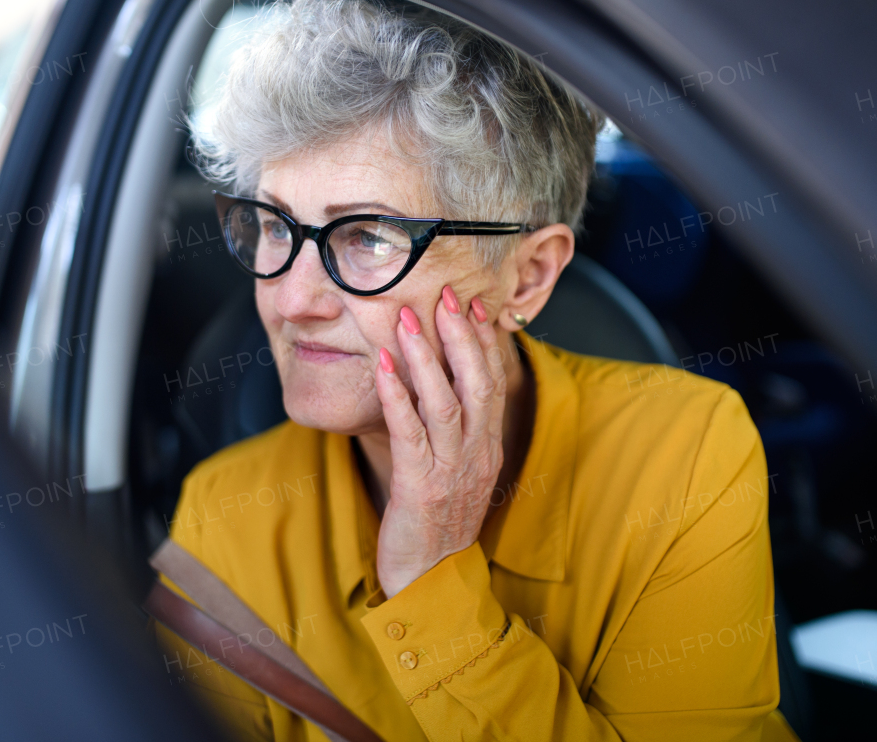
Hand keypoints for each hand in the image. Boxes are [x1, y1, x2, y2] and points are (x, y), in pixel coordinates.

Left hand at [373, 285, 507, 597]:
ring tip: (407, 317)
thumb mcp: (455, 473)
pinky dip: (396, 396)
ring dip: (427, 356)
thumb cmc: (435, 523)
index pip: (493, 383)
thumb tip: (442, 388)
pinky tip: (383, 366)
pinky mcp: (420, 488)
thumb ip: (455, 432)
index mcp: (488, 448)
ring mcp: (452, 472)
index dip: (484, 341)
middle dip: (460, 336)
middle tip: (445, 294)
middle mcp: (477, 455)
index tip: (474, 303)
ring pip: (446, 403)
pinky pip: (409, 434)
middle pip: (477, 383)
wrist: (431, 583)